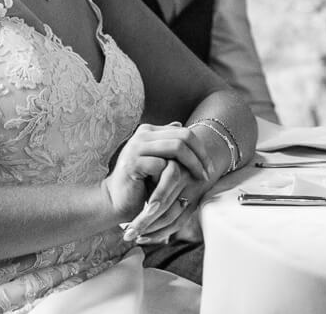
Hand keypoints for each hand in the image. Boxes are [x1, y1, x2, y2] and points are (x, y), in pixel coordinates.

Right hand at [101, 122, 213, 240]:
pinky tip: (174, 187)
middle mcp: (142, 135)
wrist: (117, 201)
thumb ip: (167, 144)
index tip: (208, 166)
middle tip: (207, 174)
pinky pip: (163, 166)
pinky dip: (172, 178)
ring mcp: (136, 147)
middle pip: (183, 137)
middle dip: (200, 156)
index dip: (200, 148)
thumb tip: (180, 123)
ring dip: (192, 165)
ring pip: (176, 148)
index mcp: (148, 131)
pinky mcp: (133, 163)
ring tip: (200, 179)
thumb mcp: (157, 160)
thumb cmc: (140, 184)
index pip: (183, 132)